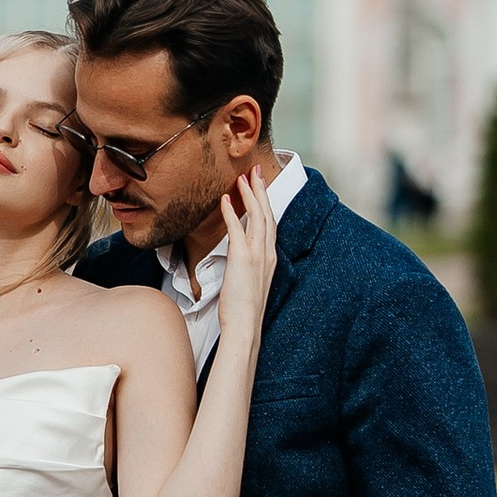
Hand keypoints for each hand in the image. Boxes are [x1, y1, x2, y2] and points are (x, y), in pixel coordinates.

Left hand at [213, 169, 277, 345]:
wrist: (245, 326)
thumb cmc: (244, 309)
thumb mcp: (249, 282)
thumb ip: (247, 265)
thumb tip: (238, 258)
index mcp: (270, 257)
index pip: (270, 223)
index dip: (265, 202)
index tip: (259, 186)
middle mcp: (268, 253)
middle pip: (267, 213)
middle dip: (262, 189)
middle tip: (255, 170)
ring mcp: (257, 254)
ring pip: (257, 216)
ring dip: (250, 194)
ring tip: (243, 177)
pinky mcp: (243, 258)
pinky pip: (237, 229)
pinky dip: (231, 211)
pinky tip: (225, 198)